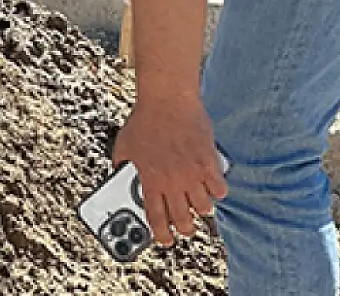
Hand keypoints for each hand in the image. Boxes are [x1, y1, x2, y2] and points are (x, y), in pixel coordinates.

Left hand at [112, 96, 227, 245]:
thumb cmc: (144, 120)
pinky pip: (220, 189)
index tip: (165, 240)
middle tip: (186, 228)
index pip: (156, 218)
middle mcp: (171, 181)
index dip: (161, 235)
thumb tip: (119, 176)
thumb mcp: (123, 146)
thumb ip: (122, 165)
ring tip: (198, 203)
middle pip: (183, 219)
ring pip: (204, 207)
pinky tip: (213, 186)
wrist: (167, 100)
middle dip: (185, 229)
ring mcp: (192, 173)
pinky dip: (217, 191)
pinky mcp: (209, 163)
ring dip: (202, 209)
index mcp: (149, 180)